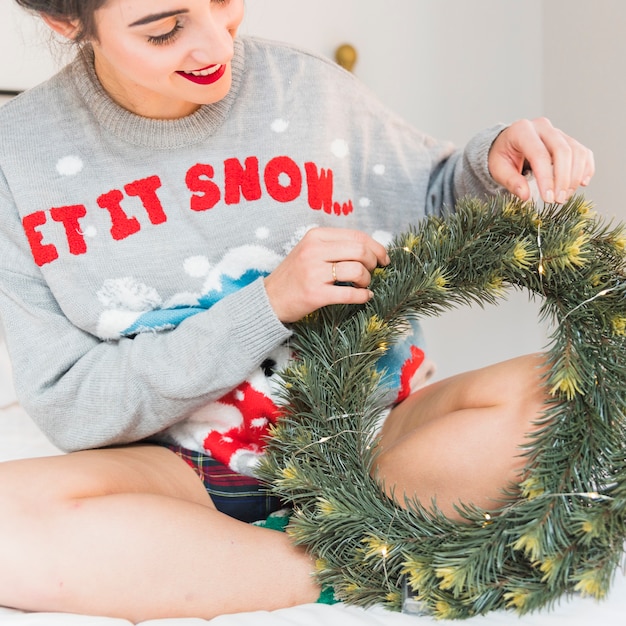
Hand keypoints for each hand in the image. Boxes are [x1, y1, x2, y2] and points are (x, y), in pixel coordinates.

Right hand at [264, 227, 389, 322]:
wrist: (269, 298)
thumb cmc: (294, 275)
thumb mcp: (310, 250)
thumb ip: (335, 246)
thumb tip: (370, 249)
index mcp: (315, 236)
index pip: (357, 236)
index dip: (376, 247)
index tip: (383, 258)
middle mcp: (314, 251)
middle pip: (360, 251)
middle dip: (374, 262)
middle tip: (373, 272)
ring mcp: (314, 272)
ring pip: (357, 270)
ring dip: (367, 280)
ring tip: (363, 285)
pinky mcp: (315, 294)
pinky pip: (350, 293)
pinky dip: (363, 296)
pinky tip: (365, 297)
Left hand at [488, 117, 594, 203]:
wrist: (507, 144)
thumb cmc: (502, 156)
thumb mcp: (498, 169)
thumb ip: (511, 181)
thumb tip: (525, 196)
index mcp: (522, 130)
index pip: (539, 155)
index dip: (546, 178)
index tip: (548, 198)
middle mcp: (542, 127)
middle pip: (562, 151)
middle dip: (563, 179)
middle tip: (558, 200)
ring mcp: (557, 132)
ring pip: (576, 151)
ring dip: (575, 177)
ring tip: (565, 196)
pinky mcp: (568, 139)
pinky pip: (583, 152)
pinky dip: (585, 169)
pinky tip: (582, 183)